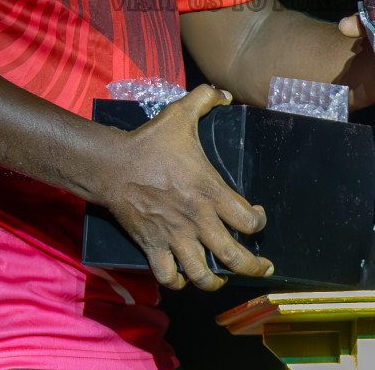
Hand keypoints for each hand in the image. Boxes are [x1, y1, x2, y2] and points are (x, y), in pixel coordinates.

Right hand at [100, 85, 274, 290]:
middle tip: (261, 269)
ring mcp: (175, 237)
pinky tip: (183, 278)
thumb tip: (225, 93)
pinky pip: (168, 277)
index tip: (258, 218)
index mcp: (211, 192)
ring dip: (216, 282)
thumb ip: (205, 99)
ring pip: (203, 276)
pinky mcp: (153, 246)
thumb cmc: (149, 143)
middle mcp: (197, 220)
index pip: (249, 221)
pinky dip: (177, 282)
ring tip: (223, 280)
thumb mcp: (180, 114)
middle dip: (253, 267)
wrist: (112, 165)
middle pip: (234, 257)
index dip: (259, 223)